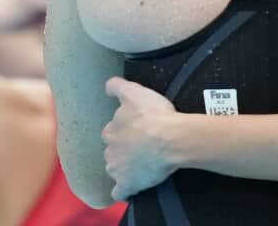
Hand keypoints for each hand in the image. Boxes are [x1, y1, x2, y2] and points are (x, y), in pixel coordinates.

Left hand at [103, 77, 179, 200]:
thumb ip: (118, 87)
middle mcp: (110, 150)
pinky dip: (124, 191)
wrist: (170, 139)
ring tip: (139, 167)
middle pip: (112, 151)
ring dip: (123, 168)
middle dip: (121, 150)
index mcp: (112, 130)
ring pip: (115, 169)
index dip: (123, 130)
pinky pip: (121, 192)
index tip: (134, 130)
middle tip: (139, 147)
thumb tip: (107, 86)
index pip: (111, 131)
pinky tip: (130, 190)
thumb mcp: (136, 92)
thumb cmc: (155, 115)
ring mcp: (118, 169)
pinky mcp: (128, 184)